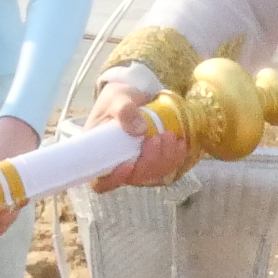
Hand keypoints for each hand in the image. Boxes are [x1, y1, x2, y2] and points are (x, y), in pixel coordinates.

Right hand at [91, 78, 195, 192]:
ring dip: (164, 159)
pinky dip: (175, 157)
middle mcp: (116, 165)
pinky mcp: (151, 160)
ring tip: (169, 136)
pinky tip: (180, 143)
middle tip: (157, 138)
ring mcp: (136, 164)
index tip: (127, 165)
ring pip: (152, 175)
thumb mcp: (117, 99)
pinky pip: (165, 168)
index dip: (115, 179)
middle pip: (133, 178)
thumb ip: (125, 111)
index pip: (101, 181)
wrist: (133, 95)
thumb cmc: (118, 98)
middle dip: (149, 162)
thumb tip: (140, 130)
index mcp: (98, 154)